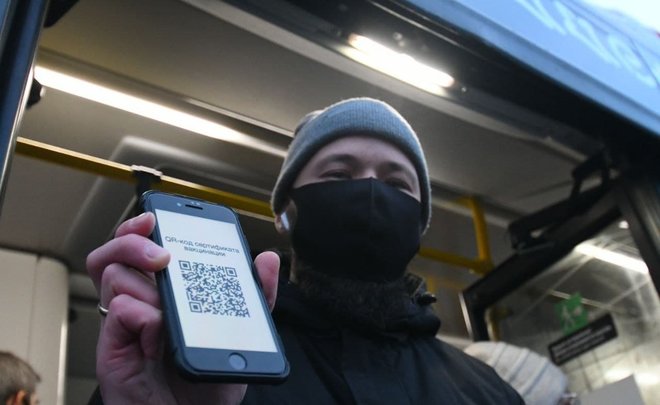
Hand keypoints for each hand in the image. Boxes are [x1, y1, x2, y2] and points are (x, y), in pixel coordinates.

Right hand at [86, 212, 279, 403]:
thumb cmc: (210, 381)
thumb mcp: (241, 332)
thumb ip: (256, 296)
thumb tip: (268, 259)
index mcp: (166, 294)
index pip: (143, 248)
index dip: (142, 227)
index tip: (158, 216)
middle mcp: (140, 302)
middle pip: (115, 252)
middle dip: (134, 240)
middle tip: (161, 255)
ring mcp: (124, 323)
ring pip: (114, 274)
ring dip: (147, 284)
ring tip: (168, 307)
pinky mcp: (113, 345)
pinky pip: (120, 308)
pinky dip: (144, 316)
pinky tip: (159, 338)